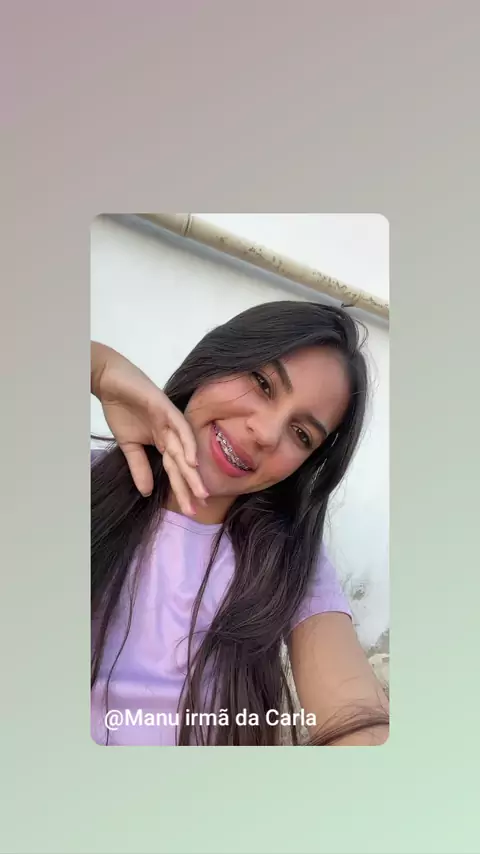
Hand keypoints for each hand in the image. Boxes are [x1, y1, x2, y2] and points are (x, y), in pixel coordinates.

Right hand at [91, 343, 207, 513]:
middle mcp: (171, 433)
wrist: (110, 382)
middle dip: (191, 486)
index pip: (175, 470)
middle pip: (183, 464)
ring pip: (184, 449)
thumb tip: (147, 492)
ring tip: (201, 491)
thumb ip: (139, 466)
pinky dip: (186, 443)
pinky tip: (192, 459)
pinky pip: (179, 427)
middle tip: (200, 507)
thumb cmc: (121, 409)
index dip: (182, 489)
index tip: (191, 509)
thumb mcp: (129, 445)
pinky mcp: (165, 408)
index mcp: (163, 442)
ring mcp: (170, 421)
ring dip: (192, 470)